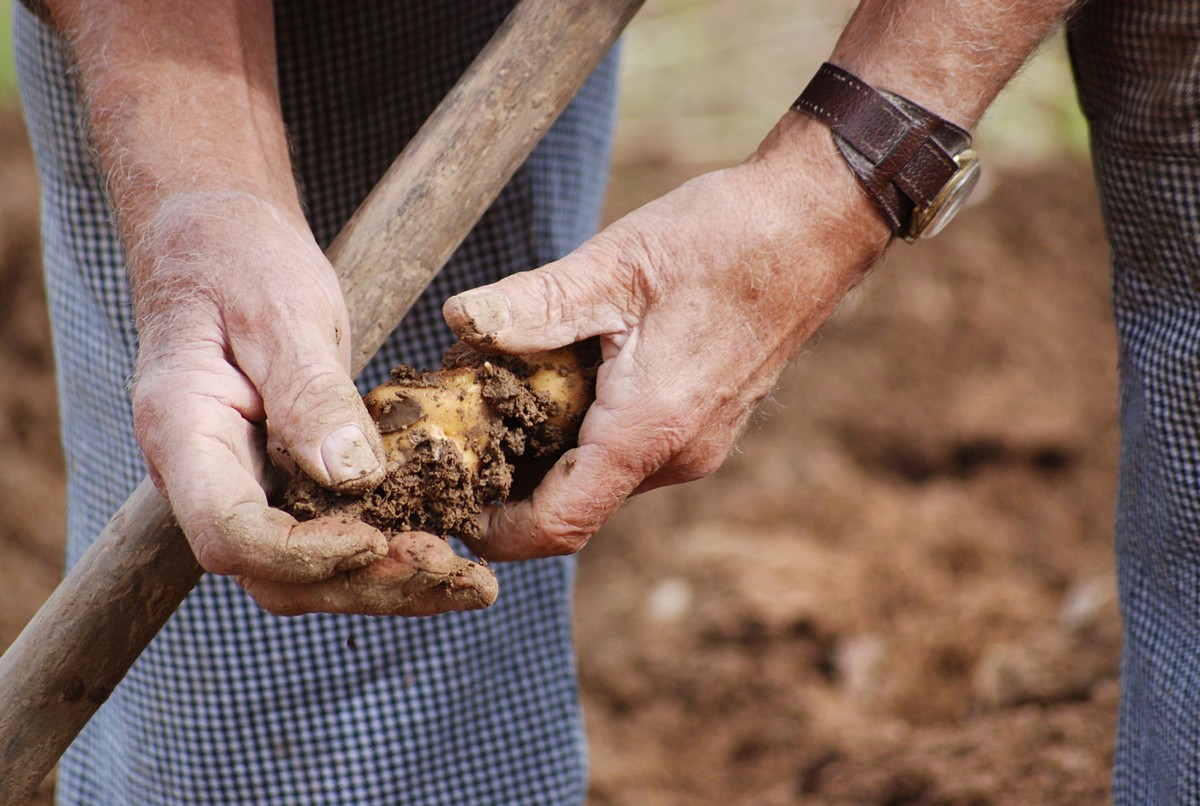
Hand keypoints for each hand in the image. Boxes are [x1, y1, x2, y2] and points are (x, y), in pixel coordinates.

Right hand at [129, 191, 495, 614]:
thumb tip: (354, 477)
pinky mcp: (288, 481)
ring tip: (474, 584)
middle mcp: (210, 479)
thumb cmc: (239, 258)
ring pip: (309, 572)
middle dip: (367, 584)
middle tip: (457, 575)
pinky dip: (391, 554)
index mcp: (184, 434)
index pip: (229, 534)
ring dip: (390, 584)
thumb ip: (309, 392)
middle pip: (275, 575)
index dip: (304, 554)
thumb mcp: (280, 310)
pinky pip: (333, 537)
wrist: (221, 240)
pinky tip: (453, 556)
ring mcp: (247, 485)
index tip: (378, 540)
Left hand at [444, 117, 890, 559]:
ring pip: (604, 478)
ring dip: (550, 455)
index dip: (497, 530)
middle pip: (576, 505)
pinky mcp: (707, 424)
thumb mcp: (614, 266)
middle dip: (512, 485)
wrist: (815, 225)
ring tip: (503, 398)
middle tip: (461, 436)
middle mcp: (677, 456)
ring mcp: (699, 444)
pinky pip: (633, 454)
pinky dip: (587, 436)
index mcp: (648, 430)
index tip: (452, 505)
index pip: (559, 526)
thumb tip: (459, 319)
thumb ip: (534, 302)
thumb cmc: (723, 242)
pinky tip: (563, 381)